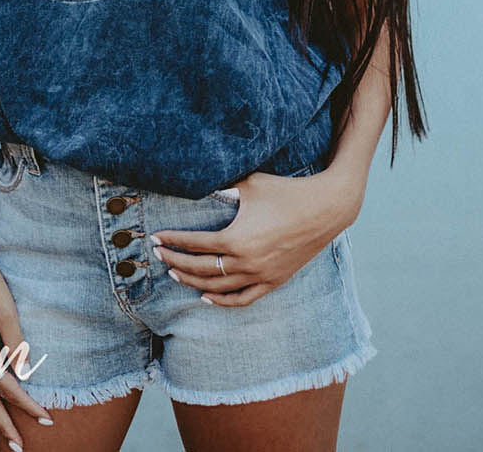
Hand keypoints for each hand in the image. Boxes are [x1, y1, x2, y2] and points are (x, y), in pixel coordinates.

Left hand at [148, 169, 352, 307]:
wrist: (325, 209)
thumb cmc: (286, 191)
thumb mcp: (250, 184)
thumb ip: (223, 187)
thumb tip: (201, 182)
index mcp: (235, 238)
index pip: (194, 244)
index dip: (173, 242)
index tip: (156, 238)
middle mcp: (245, 262)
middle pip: (201, 269)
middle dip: (177, 262)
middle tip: (160, 256)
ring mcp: (260, 275)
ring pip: (218, 287)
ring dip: (194, 282)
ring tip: (176, 275)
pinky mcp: (274, 281)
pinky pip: (243, 298)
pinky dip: (223, 301)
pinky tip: (207, 297)